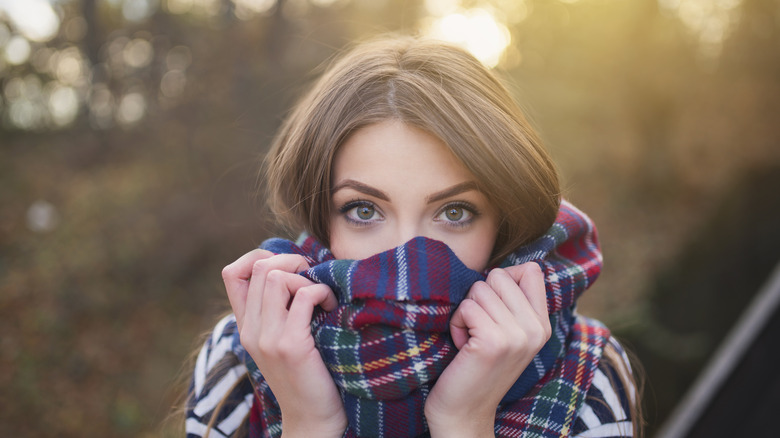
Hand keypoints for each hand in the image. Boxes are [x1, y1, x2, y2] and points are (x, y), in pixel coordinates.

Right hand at [222, 250, 346, 437]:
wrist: (312, 418)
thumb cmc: (306, 373)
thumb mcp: (282, 339)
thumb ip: (279, 309)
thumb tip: (295, 267)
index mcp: (245, 326)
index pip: (232, 273)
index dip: (259, 257)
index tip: (289, 268)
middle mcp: (250, 330)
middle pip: (260, 267)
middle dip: (292, 262)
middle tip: (313, 278)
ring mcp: (268, 338)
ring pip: (277, 276)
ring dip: (307, 278)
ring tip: (322, 296)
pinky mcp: (291, 345)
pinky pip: (305, 295)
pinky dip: (322, 292)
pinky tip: (331, 306)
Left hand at [424, 263, 550, 436]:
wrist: (464, 412)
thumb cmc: (477, 366)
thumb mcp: (507, 333)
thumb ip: (513, 303)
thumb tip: (503, 268)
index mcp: (543, 324)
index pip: (531, 270)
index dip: (503, 280)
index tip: (494, 309)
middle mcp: (536, 329)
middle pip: (498, 275)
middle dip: (479, 298)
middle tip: (479, 329)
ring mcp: (517, 335)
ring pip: (479, 289)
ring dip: (465, 312)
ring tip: (471, 340)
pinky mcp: (493, 342)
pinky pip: (466, 307)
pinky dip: (457, 323)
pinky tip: (463, 347)